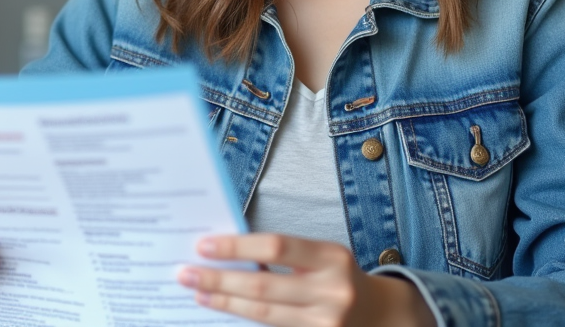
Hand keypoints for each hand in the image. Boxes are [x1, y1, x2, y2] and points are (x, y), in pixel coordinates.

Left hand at [176, 233, 436, 326]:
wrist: (378, 316)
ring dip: (224, 301)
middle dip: (220, 278)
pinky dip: (242, 316)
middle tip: (186, 272)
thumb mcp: (321, 256)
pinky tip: (221, 306)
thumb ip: (284, 253)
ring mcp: (325, 322)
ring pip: (262, 313)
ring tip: (197, 291)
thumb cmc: (338, 276)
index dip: (237, 245)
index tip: (204, 244)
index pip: (276, 246)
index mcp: (332, 257)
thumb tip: (228, 249)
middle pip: (263, 285)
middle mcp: (332, 291)